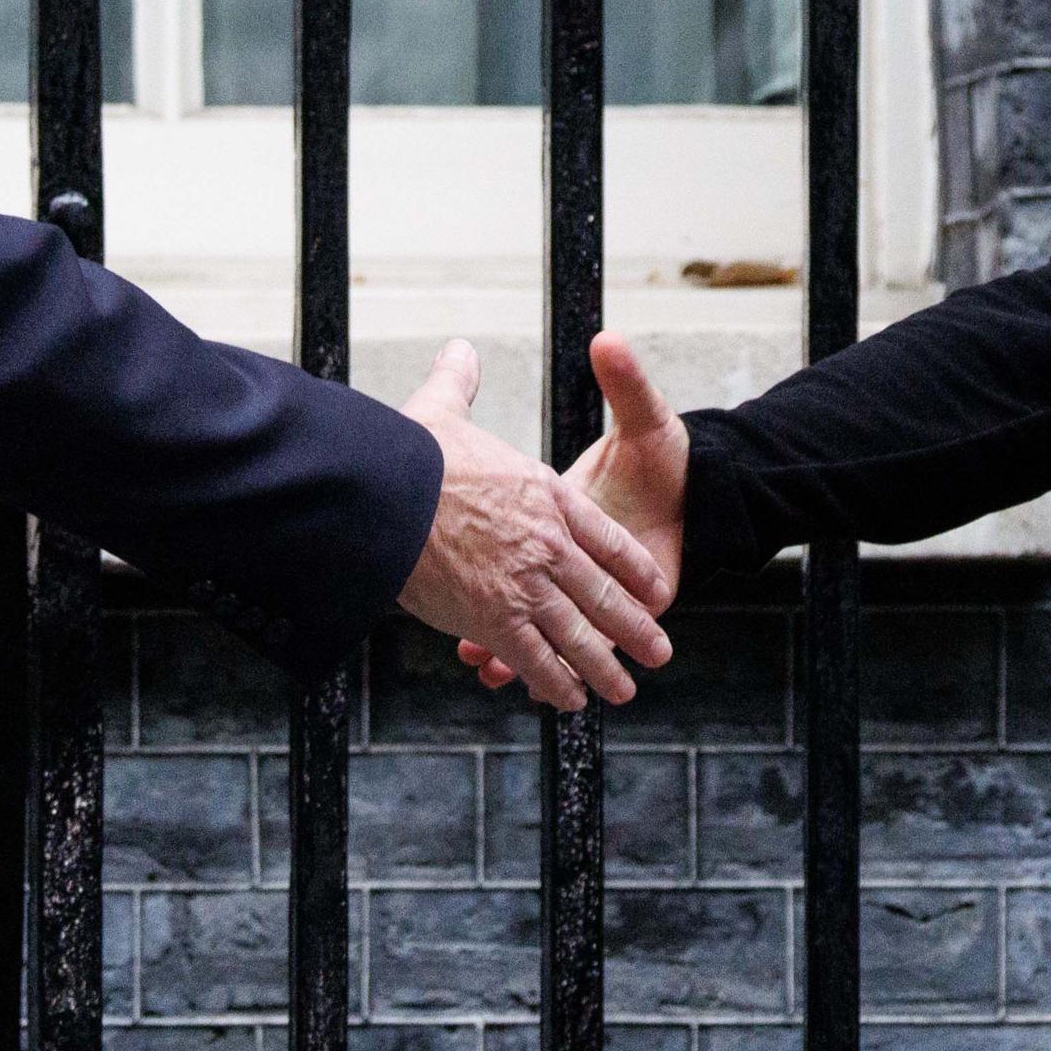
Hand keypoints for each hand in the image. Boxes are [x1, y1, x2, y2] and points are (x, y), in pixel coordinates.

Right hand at [390, 340, 675, 710]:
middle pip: (604, 595)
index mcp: (546, 496)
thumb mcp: (444, 408)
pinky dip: (553, 683)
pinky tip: (567, 700)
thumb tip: (458, 350)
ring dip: (602, 668)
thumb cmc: (414, 453)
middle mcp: (548, 544)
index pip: (606, 538)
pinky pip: (535, 659)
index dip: (632, 566)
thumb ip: (460, 382)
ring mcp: (527, 585)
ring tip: (622, 690)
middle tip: (658, 652)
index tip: (654, 586)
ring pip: (578, 636)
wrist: (392, 493)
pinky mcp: (496, 619)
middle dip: (633, 628)